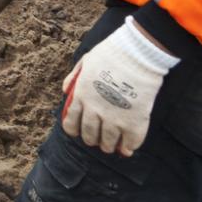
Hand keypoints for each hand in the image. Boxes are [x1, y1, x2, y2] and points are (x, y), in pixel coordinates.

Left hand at [60, 17, 178, 155]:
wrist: (137, 54)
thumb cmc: (111, 54)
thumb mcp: (85, 61)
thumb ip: (73, 77)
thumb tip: (65, 91)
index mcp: (81, 96)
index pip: (71, 123)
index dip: (74, 130)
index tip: (78, 132)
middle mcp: (94, 110)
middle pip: (89, 136)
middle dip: (92, 140)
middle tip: (97, 139)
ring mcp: (114, 118)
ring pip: (107, 143)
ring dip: (108, 146)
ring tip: (111, 145)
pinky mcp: (134, 123)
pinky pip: (130, 143)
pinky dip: (128, 147)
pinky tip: (128, 147)